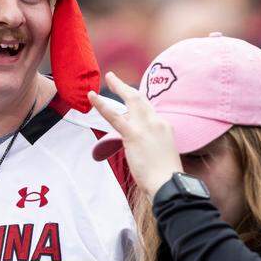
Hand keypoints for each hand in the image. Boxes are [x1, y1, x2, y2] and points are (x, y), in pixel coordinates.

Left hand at [88, 71, 183, 196]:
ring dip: (118, 86)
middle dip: (126, 88)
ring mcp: (145, 126)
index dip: (136, 105)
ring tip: (109, 77)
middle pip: (141, 99)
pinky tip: (92, 97)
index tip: (128, 99)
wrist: (168, 183)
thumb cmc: (165, 176)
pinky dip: (102, 104)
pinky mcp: (133, 134)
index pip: (148, 111)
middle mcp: (156, 121)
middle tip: (113, 79)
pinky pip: (114, 116)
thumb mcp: (162, 154)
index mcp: (164, 126)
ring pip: (131, 100)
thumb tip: (139, 146)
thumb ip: (151, 145)